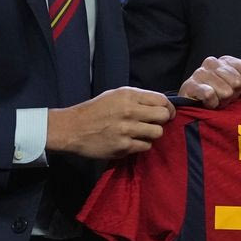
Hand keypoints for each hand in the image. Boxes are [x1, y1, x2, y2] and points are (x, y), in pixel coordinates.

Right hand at [46, 87, 174, 158]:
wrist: (72, 128)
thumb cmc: (95, 110)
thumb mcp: (115, 95)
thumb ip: (137, 98)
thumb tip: (160, 105)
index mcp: (128, 95)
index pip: (162, 100)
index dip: (168, 107)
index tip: (167, 112)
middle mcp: (129, 111)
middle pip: (163, 116)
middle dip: (163, 120)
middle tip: (155, 123)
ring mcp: (127, 129)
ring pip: (157, 133)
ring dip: (152, 134)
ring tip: (142, 133)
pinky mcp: (123, 146)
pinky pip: (146, 146)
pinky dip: (141, 144)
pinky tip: (132, 141)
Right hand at [180, 56, 240, 108]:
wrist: (195, 108)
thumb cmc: (221, 95)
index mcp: (227, 60)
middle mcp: (212, 62)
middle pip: (238, 82)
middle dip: (234, 95)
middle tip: (227, 98)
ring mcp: (199, 73)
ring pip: (225, 90)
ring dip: (223, 101)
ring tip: (218, 101)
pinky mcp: (189, 86)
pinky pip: (209, 94)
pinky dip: (213, 104)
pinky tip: (209, 104)